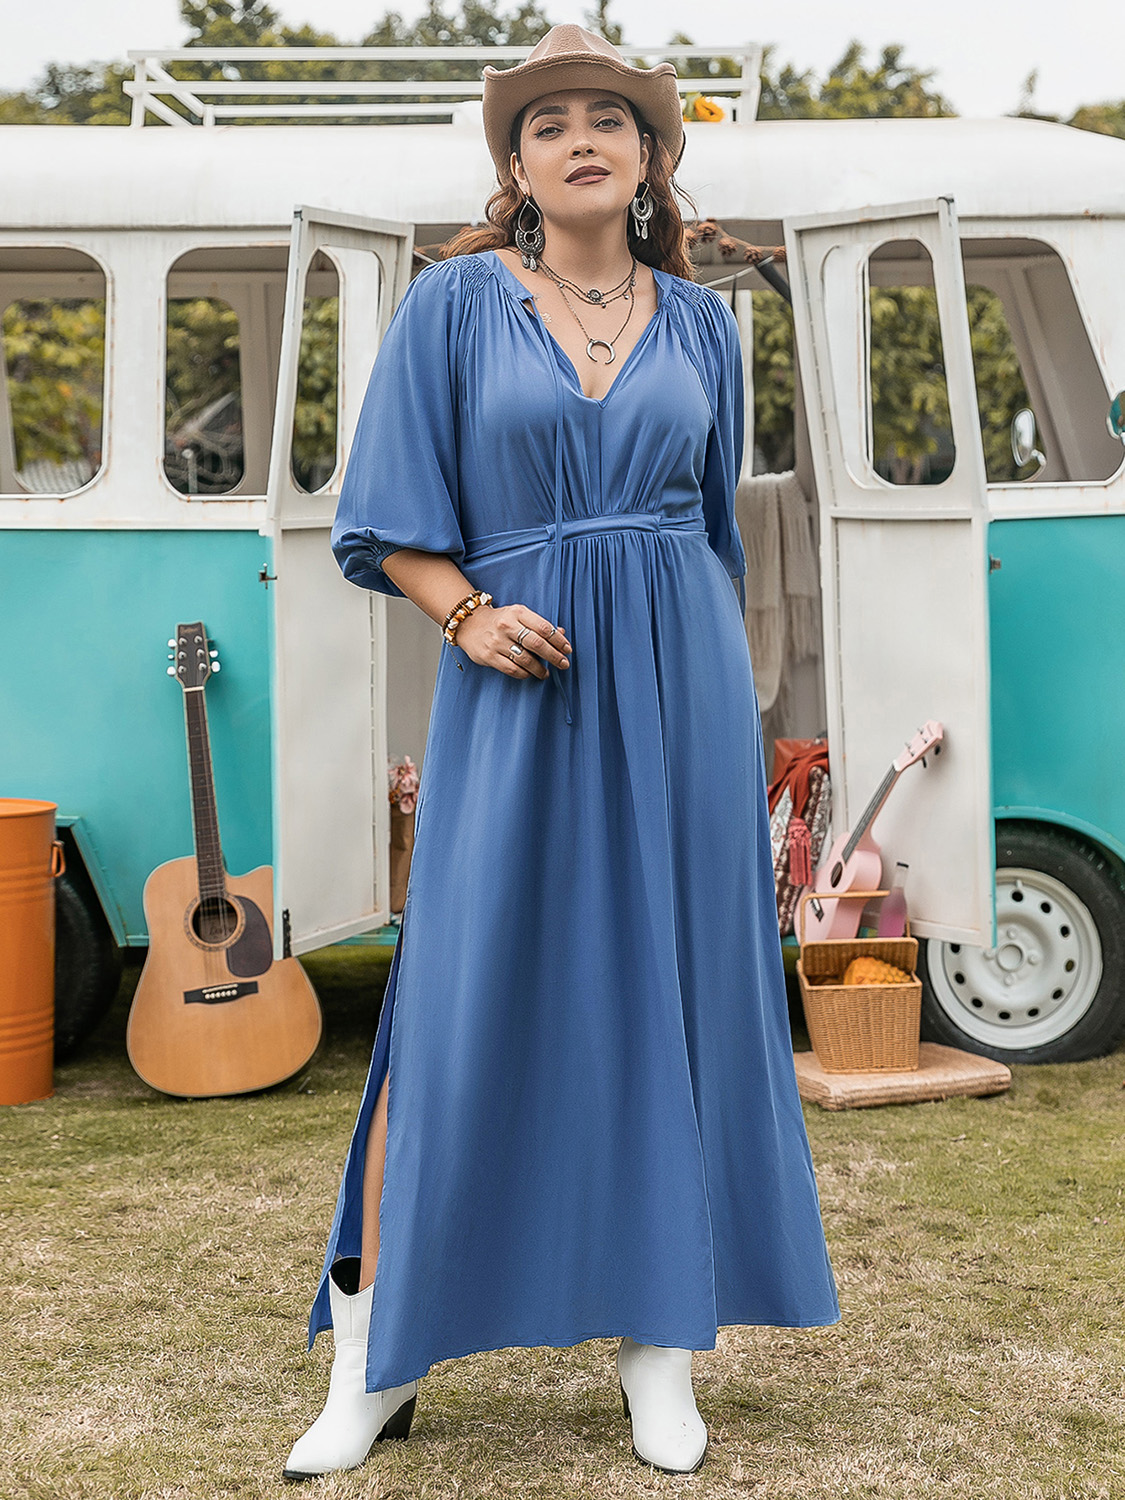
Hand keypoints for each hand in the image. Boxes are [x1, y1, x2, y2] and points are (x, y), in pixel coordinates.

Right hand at [455, 603, 571, 680]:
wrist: (469, 624)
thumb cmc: (500, 620)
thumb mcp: (519, 615)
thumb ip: (539, 624)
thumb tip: (562, 633)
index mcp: (517, 612)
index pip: (544, 628)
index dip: (559, 640)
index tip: (567, 649)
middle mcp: (507, 626)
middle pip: (537, 644)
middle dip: (554, 656)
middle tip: (564, 664)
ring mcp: (496, 642)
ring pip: (525, 659)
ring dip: (540, 669)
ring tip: (547, 672)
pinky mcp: (489, 656)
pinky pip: (512, 669)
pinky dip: (525, 673)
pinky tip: (531, 673)